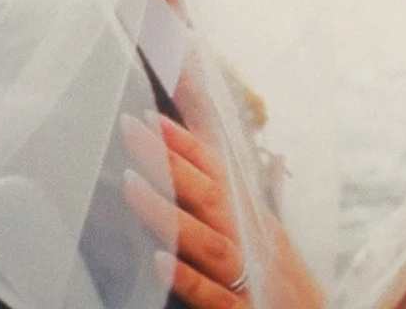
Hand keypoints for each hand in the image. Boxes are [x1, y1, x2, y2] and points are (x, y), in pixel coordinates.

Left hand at [121, 111, 253, 307]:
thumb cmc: (275, 273)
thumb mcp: (255, 228)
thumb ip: (226, 194)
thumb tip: (202, 162)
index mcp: (248, 215)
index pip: (216, 170)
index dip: (186, 142)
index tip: (153, 114)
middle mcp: (247, 238)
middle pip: (208, 194)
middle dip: (169, 160)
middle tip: (130, 127)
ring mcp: (245, 275)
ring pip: (206, 241)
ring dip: (168, 212)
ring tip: (130, 183)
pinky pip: (212, 296)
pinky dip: (188, 279)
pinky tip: (159, 262)